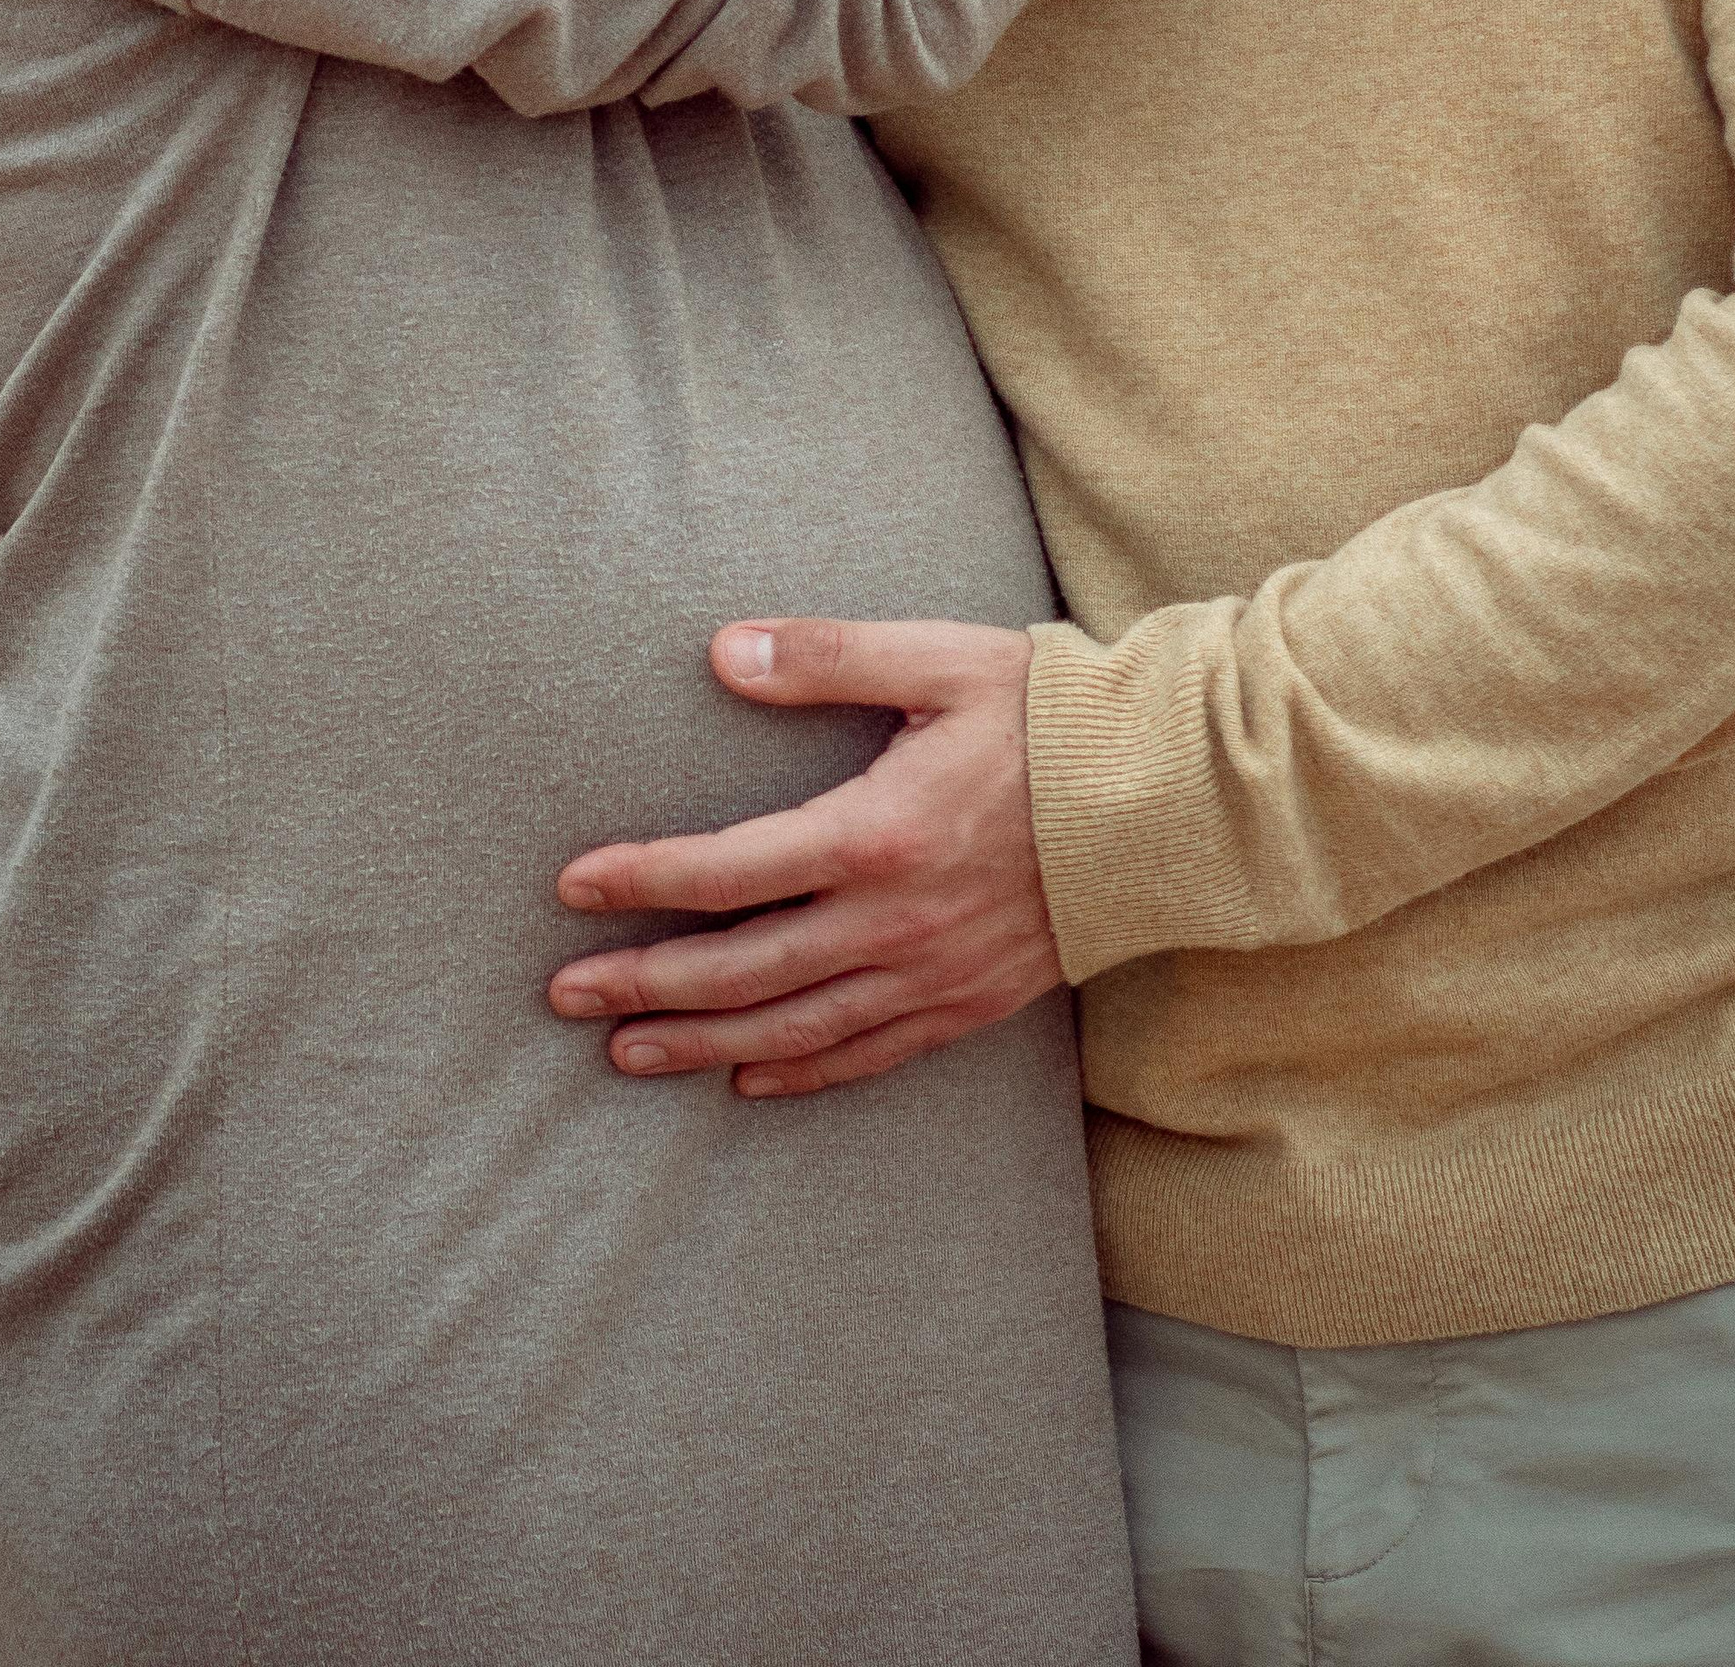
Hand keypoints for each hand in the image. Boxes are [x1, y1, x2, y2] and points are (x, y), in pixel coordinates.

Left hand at [549, 620, 1059, 1098]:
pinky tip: (748, 1082)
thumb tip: (724, 651)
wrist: (1170, 796)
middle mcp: (893, 922)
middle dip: (643, 984)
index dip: (642, 880)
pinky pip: (869, 1054)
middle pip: (740, 969)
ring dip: (701, 1045)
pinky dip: (801, 1073)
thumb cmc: (1051, 715)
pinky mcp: (971, 1003)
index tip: (573, 886)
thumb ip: (827, 655)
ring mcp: (932, 974)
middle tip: (564, 997)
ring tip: (626, 1055)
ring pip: (792, 1028)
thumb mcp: (938, 660)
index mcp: (875, 834)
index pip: (727, 871)